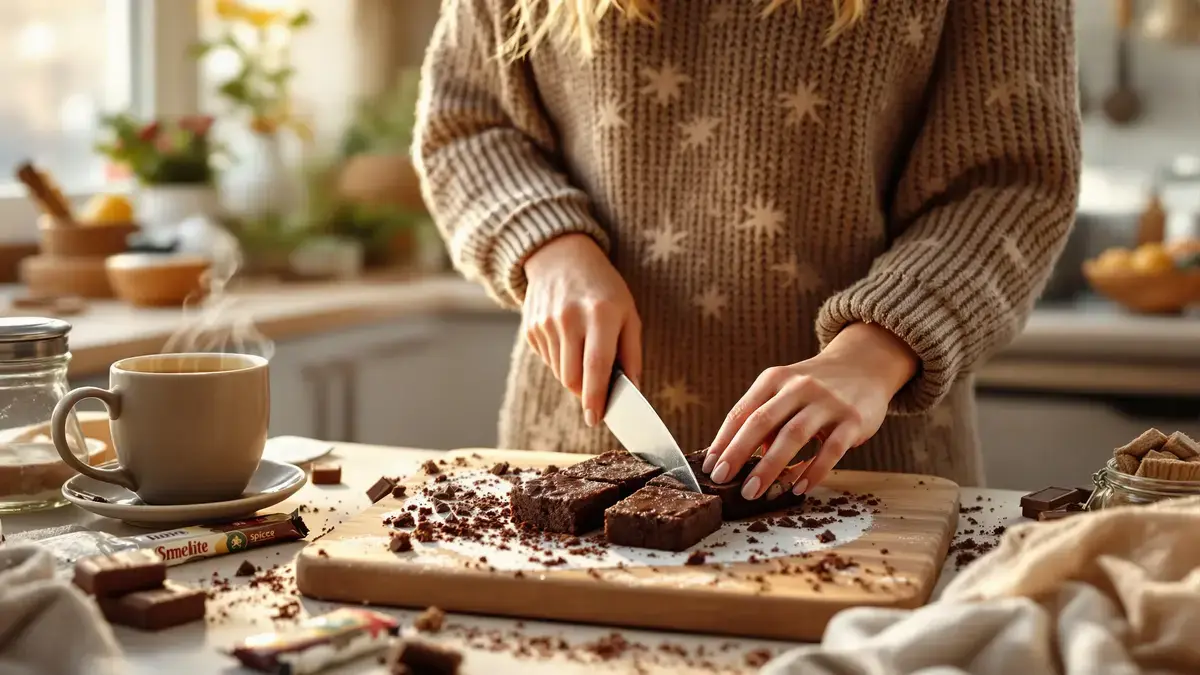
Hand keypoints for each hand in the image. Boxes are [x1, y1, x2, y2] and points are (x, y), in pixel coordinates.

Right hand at [523, 233, 642, 426]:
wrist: (561, 256)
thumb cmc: (603, 288)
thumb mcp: (628, 313)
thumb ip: (631, 353)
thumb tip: (632, 391)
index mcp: (601, 313)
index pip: (596, 366)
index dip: (596, 397)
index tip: (597, 418)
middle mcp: (570, 318)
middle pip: (573, 377)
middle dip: (585, 392)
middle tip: (597, 391)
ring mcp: (546, 322)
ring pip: (559, 373)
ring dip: (573, 375)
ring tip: (583, 350)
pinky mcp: (531, 327)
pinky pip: (548, 360)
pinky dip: (561, 360)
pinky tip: (568, 339)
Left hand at [703, 323, 917, 499]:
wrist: (866, 365)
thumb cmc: (815, 387)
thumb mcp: (786, 391)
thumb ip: (765, 421)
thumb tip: (742, 458)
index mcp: (775, 379)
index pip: (742, 412)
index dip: (723, 440)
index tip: (710, 467)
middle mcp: (799, 386)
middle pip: (762, 421)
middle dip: (738, 453)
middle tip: (722, 479)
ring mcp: (827, 402)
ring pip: (793, 435)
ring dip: (769, 466)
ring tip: (752, 491)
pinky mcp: (853, 420)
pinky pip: (830, 450)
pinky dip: (813, 471)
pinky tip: (798, 489)